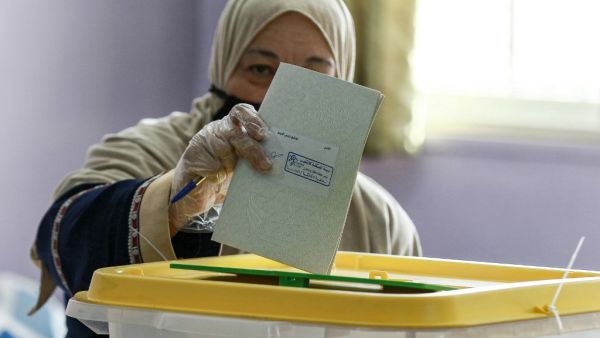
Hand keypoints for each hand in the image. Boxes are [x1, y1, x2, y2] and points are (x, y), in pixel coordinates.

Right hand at [168, 103, 270, 233]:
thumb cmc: (225, 179)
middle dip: (252, 149)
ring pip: (223, 148)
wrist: (194, 195)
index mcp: (232, 127)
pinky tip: (214, 181)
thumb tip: (281, 163)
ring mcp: (203, 141)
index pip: (242, 112)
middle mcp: (218, 130)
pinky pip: (211, 165)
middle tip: (265, 165)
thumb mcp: (244, 167)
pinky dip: (216, 176)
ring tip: (230, 176)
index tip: (263, 135)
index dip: (253, 120)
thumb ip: (257, 159)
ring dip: (231, 165)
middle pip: (235, 132)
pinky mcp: (191, 156)